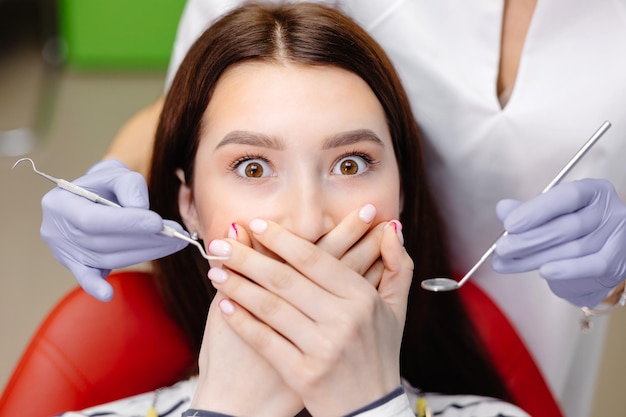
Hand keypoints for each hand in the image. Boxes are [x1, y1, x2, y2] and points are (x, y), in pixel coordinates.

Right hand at [40, 159, 187, 300]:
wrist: (92, 195)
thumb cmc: (105, 184)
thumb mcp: (116, 173)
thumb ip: (129, 185)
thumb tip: (141, 209)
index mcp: (60, 202)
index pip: (93, 219)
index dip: (126, 223)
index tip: (158, 223)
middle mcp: (56, 230)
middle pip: (103, 242)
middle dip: (145, 239)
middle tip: (177, 235)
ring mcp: (64, 251)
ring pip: (107, 258)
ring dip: (145, 253)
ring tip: (174, 243)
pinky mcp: (75, 265)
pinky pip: (86, 277)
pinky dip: (96, 285)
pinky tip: (107, 294)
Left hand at [208, 218, 411, 416]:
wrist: (372, 410)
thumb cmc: (380, 353)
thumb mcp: (396, 308)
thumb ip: (397, 266)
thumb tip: (391, 227)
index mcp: (363, 298)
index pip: (314, 259)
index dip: (281, 239)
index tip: (256, 224)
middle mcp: (344, 320)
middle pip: (285, 279)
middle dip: (247, 258)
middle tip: (220, 244)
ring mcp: (323, 348)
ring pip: (270, 307)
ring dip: (237, 285)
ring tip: (214, 270)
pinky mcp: (303, 374)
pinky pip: (265, 340)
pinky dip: (242, 321)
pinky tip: (224, 305)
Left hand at [492, 179, 625, 306]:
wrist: (594, 261)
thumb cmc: (569, 230)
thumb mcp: (548, 215)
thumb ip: (526, 211)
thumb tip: (503, 208)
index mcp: (592, 191)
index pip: (566, 196)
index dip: (537, 210)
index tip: (509, 224)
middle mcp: (609, 210)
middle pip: (567, 226)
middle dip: (529, 239)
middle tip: (502, 248)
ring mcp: (617, 236)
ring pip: (573, 249)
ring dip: (535, 258)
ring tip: (506, 262)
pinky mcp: (617, 261)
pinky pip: (590, 266)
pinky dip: (566, 270)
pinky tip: (543, 271)